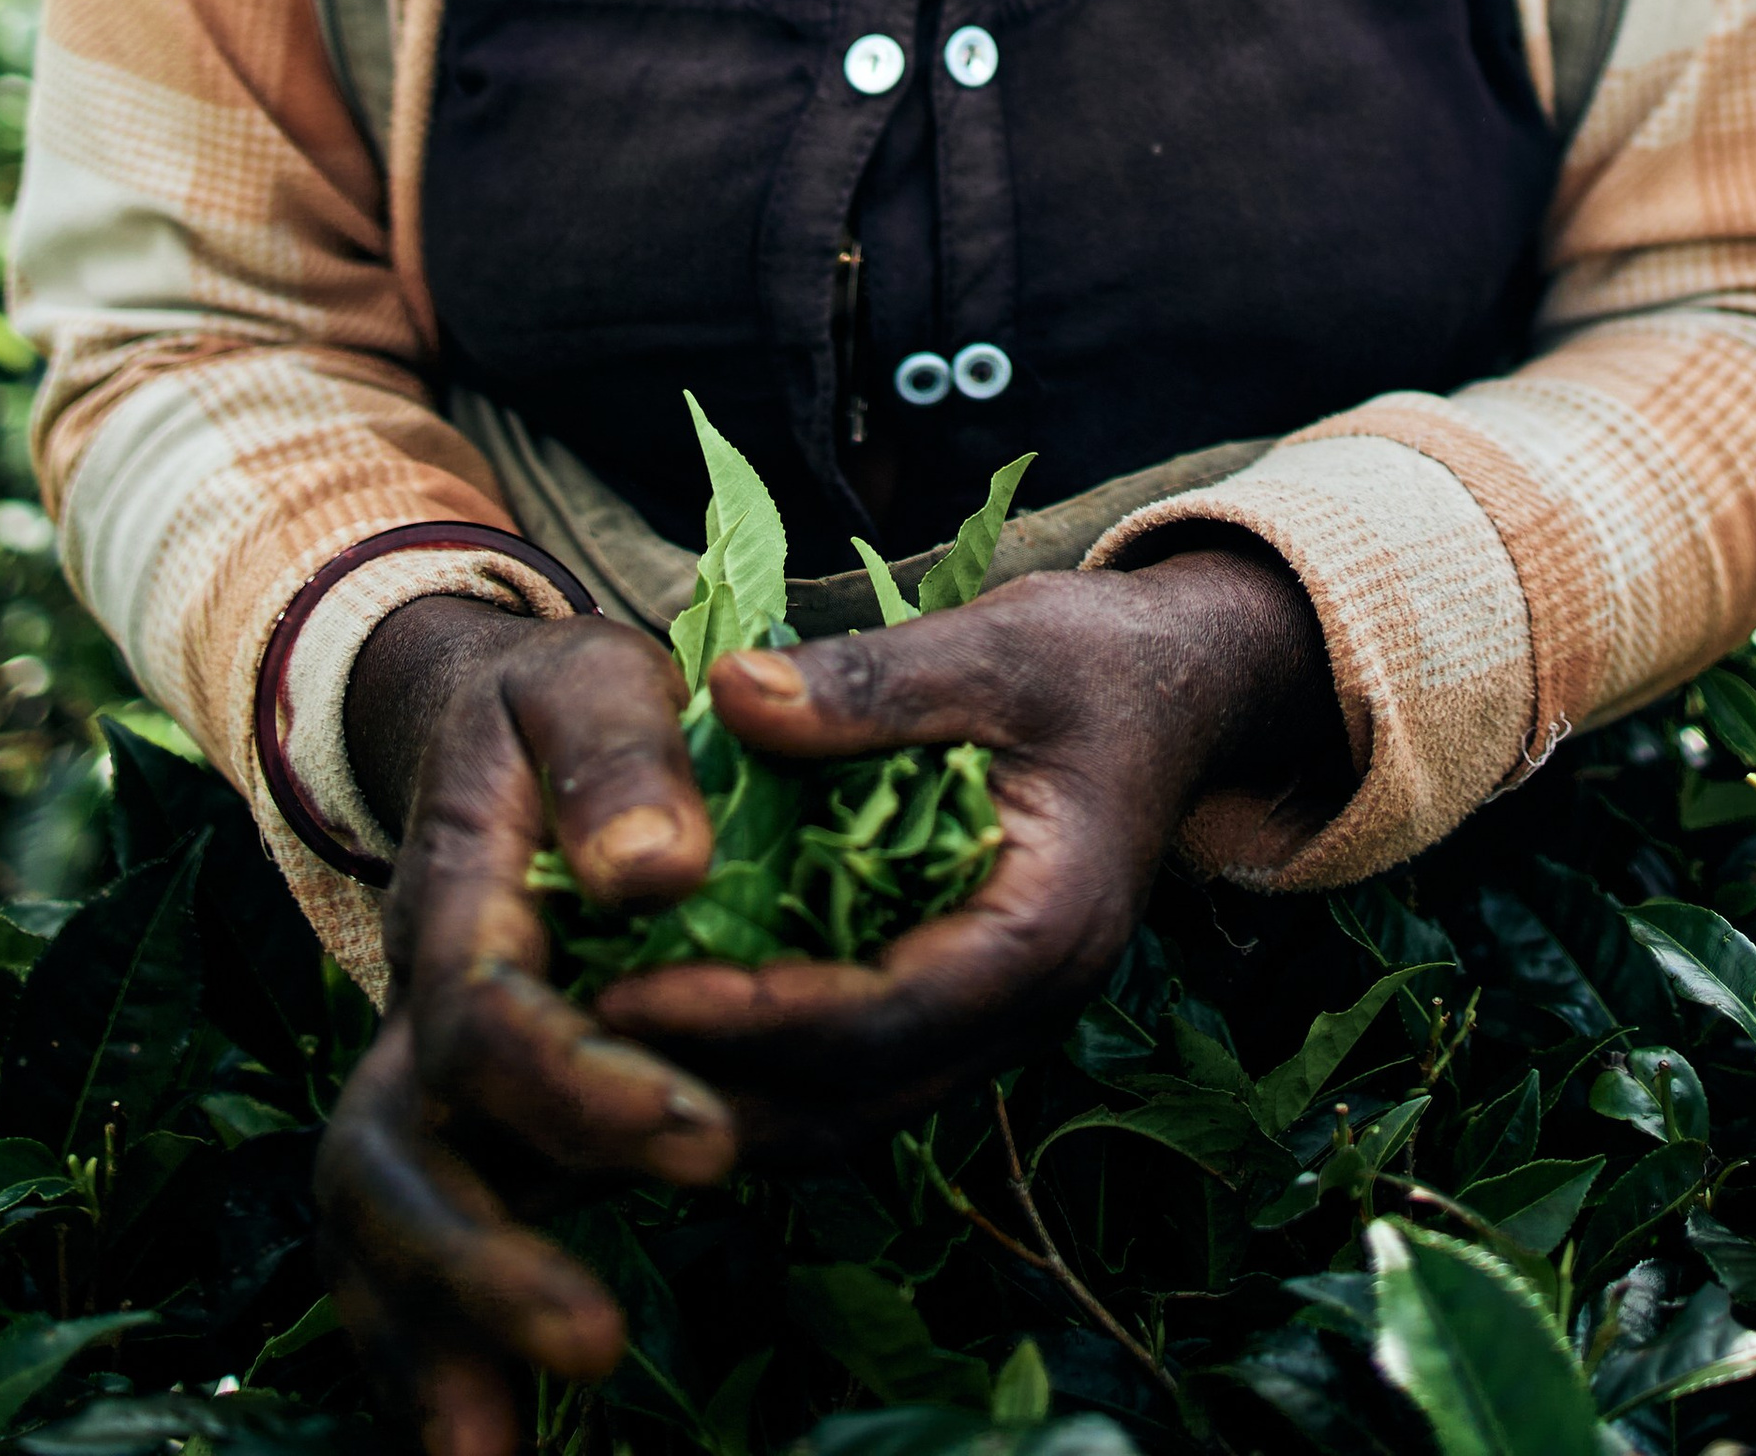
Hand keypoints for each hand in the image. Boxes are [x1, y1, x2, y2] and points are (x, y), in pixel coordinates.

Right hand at [317, 604, 734, 1455]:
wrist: (490, 721)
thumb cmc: (562, 702)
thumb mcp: (592, 680)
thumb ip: (624, 759)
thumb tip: (663, 873)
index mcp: (454, 899)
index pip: (484, 1021)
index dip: (578, 1090)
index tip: (702, 1137)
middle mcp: (414, 1007)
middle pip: (389, 1158)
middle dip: (480, 1264)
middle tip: (600, 1342)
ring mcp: (420, 1079)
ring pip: (374, 1225)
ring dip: (430, 1345)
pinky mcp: (454, 1128)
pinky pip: (407, 1251)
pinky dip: (433, 1350)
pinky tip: (491, 1440)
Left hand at [595, 543, 1342, 1150]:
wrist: (1180, 688)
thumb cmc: (1092, 661)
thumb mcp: (996, 644)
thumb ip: (868, 682)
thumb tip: (728, 694)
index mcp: (1045, 931)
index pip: (878, 1018)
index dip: (747, 1016)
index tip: (625, 989)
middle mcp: (1023, 1008)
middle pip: (852, 1103)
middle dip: (713, 1087)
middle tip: (575, 1050)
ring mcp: (993, 1021)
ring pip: (846, 1112)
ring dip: (725, 1097)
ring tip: (595, 1057)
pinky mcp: (958, 1005)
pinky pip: (851, 1074)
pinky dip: (760, 1066)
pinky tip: (667, 1027)